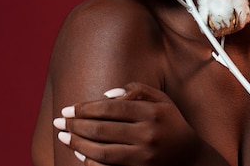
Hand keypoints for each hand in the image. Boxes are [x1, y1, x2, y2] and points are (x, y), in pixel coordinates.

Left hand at [53, 82, 198, 165]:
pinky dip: (91, 162)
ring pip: (102, 151)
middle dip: (75, 125)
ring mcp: (144, 156)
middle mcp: (148, 134)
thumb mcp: (162, 101)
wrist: (190, 158)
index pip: (110, 108)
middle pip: (102, 129)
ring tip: (64, 137)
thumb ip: (137, 91)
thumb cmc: (171, 124)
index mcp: (152, 112)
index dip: (85, 108)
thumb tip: (106, 95)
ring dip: (78, 143)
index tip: (68, 109)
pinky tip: (80, 154)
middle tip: (59, 122)